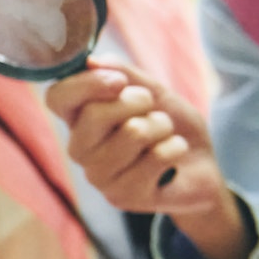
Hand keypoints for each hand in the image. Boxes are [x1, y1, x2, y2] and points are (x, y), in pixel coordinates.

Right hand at [44, 61, 250, 258]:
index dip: (86, 85)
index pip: (57, 98)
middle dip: (137, 101)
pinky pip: (156, 157)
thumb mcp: (152, 89)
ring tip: (164, 133)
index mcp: (79, 119)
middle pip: (94, 115)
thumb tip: (91, 61)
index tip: (119, 81)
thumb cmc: (170, 124)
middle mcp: (80, 149)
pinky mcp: (123, 197)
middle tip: (151, 106)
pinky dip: (176, 147)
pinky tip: (173, 156)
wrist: (201, 164)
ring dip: (162, 126)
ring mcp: (99, 176)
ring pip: (132, 134)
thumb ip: (124, 74)